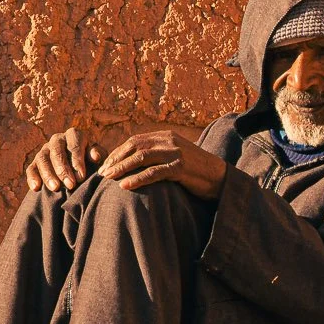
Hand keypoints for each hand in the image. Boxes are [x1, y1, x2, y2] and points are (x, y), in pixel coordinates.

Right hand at [23, 127, 99, 191]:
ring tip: (55, 188)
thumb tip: (95, 156)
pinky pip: (31, 168)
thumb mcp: (98, 158)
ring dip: (48, 174)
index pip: (74, 145)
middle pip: (56, 151)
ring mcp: (45, 150)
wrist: (80, 172)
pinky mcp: (35, 163)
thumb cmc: (92, 163)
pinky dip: (32, 177)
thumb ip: (99, 155)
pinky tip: (36, 188)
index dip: (77, 161)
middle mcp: (57, 139)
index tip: (81, 177)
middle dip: (63, 169)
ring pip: (42, 159)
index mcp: (74, 135)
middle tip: (70, 185)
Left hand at [98, 129, 227, 198]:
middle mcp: (169, 141)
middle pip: (135, 147)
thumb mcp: (175, 157)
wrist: (221, 177)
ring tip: (109, 178)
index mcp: (166, 136)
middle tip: (102, 173)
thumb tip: (134, 163)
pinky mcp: (180, 168)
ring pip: (141, 158)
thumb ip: (158, 155)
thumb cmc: (195, 171)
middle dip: (116, 160)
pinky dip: (137, 179)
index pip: (135, 141)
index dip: (118, 152)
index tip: (105, 165)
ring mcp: (175, 153)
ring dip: (122, 168)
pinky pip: (154, 172)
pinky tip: (125, 186)